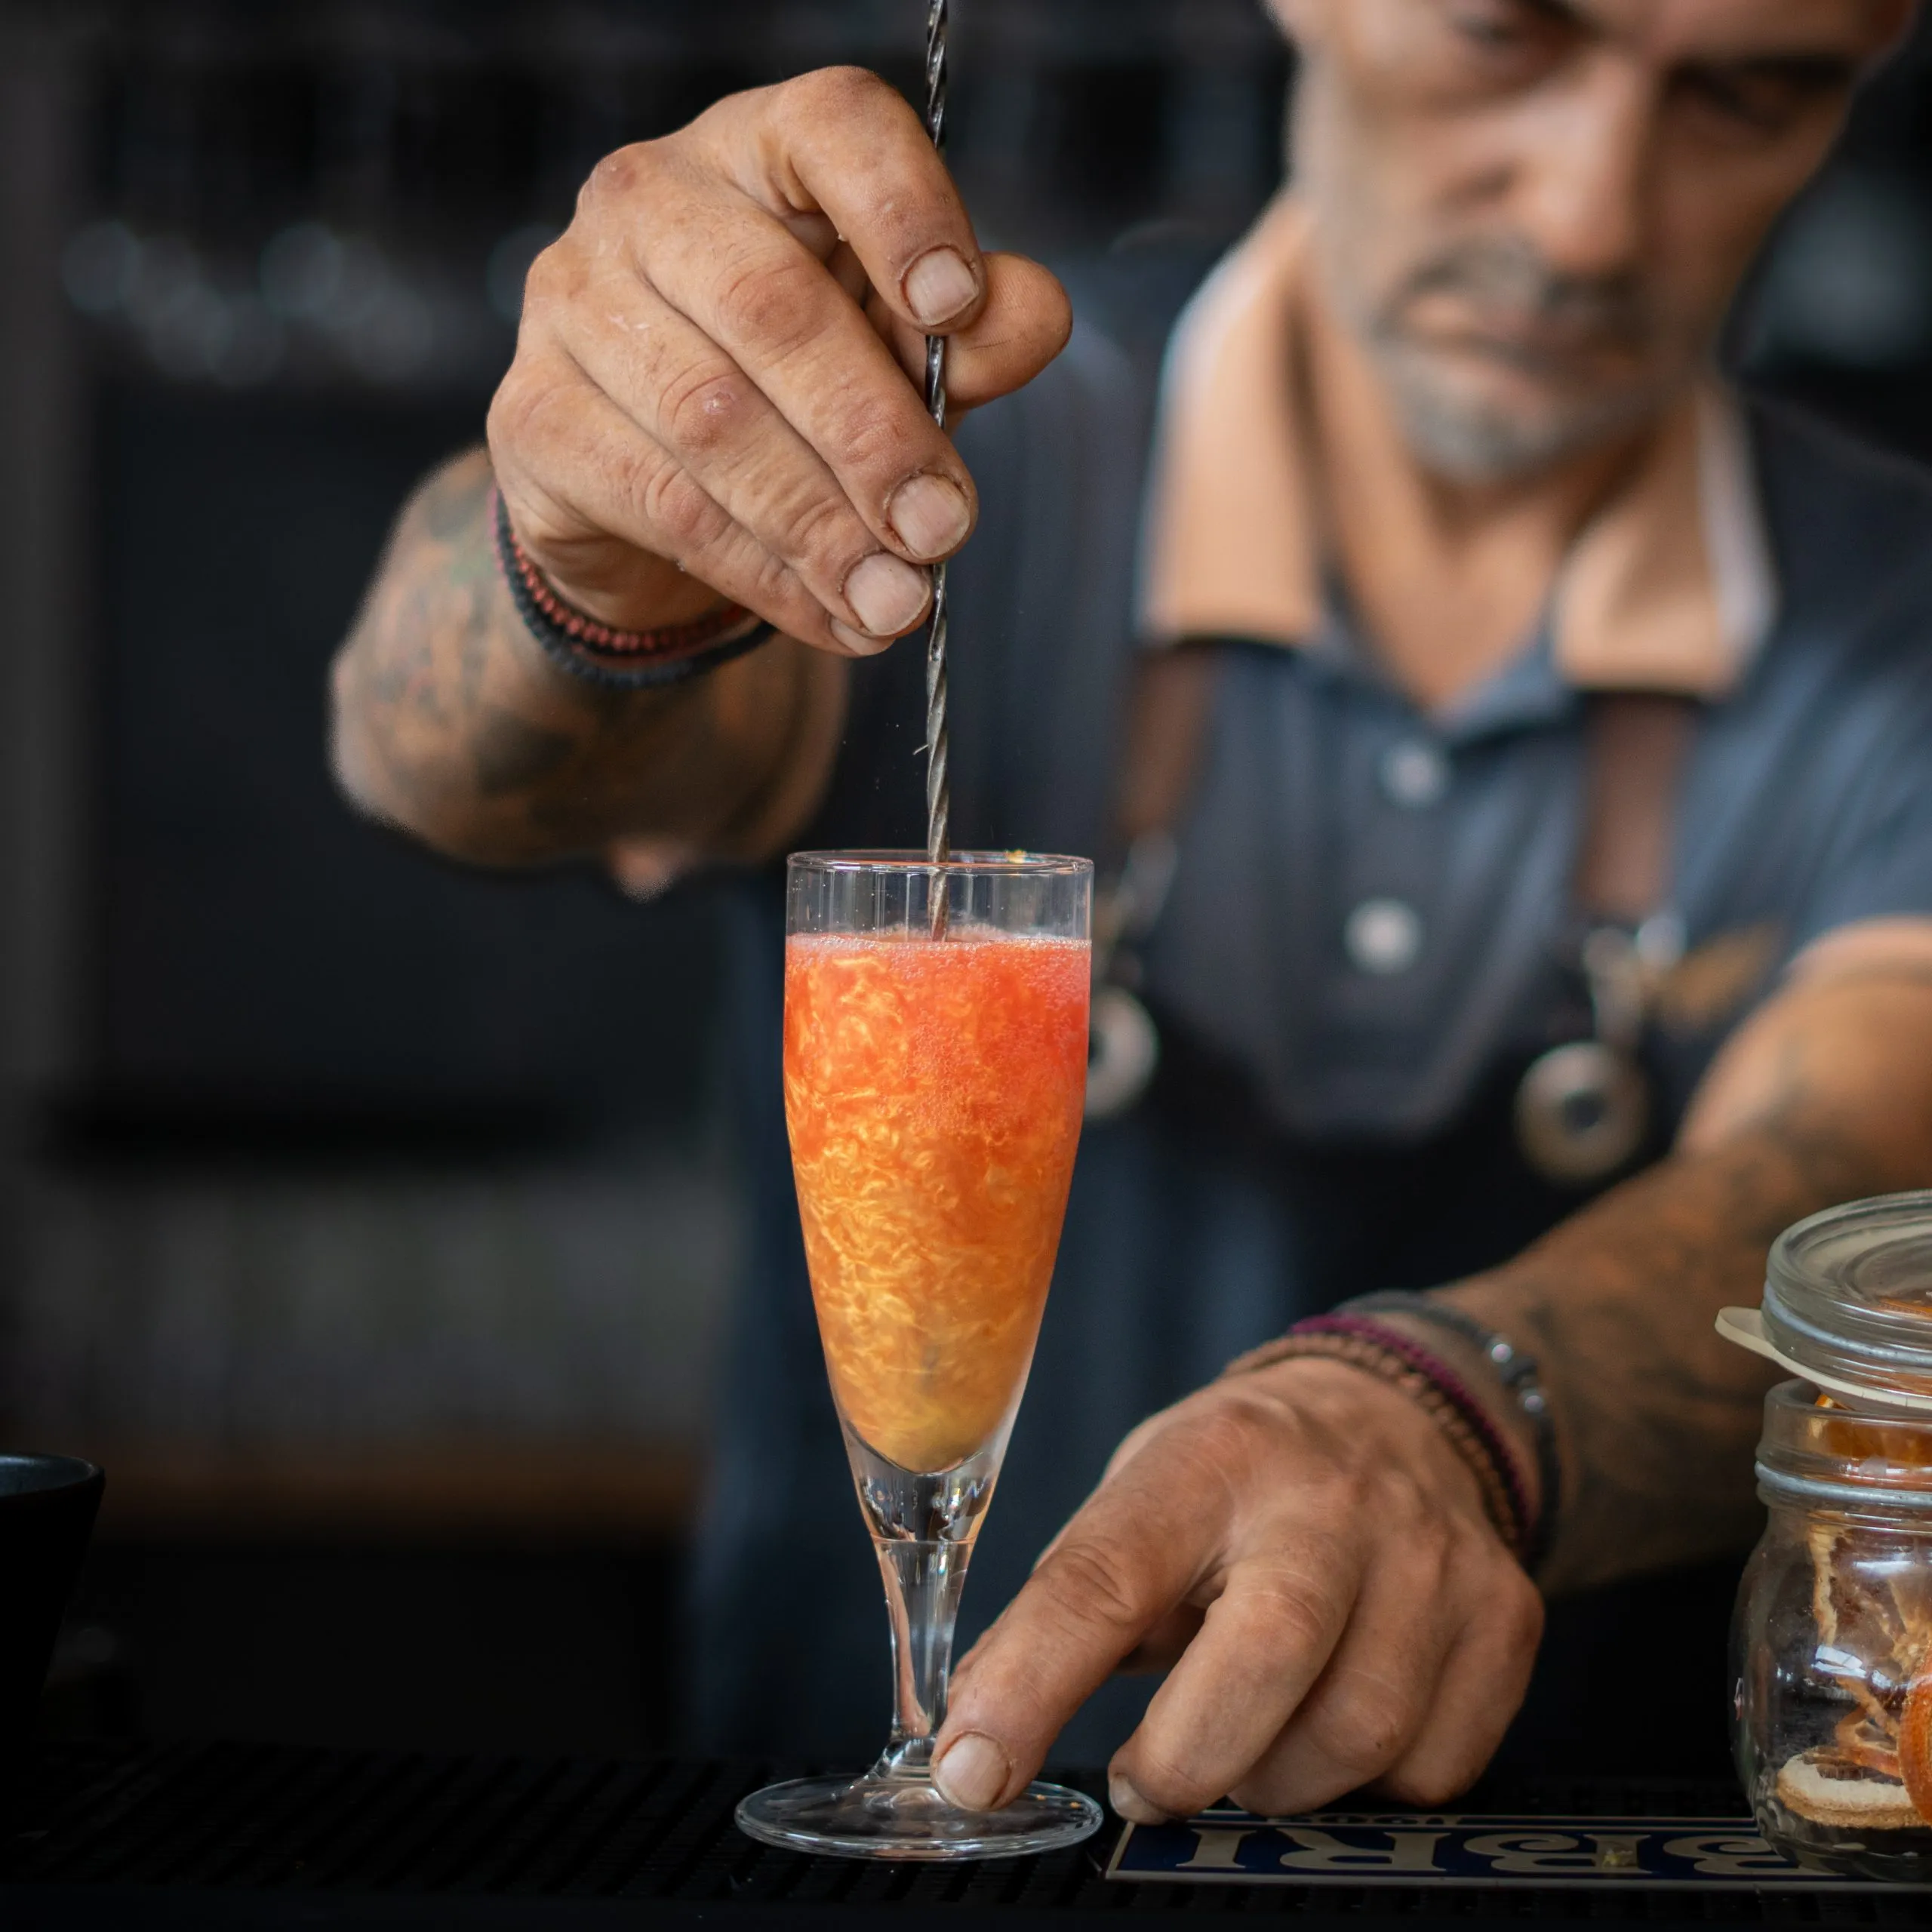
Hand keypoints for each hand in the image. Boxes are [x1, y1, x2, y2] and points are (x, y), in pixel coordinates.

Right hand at [486, 68, 1072, 652]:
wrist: (650, 488)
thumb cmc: (799, 388)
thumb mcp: (904, 354)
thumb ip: (973, 335)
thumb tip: (1031, 317)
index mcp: (761, 149)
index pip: (832, 129)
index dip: (901, 209)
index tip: (955, 307)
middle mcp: (650, 199)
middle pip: (771, 306)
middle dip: (873, 437)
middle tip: (943, 528)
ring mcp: (574, 302)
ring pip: (713, 423)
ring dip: (822, 529)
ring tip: (900, 602)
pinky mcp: (534, 417)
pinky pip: (665, 506)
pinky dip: (766, 577)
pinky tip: (835, 619)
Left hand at [932, 1358, 1543, 1819]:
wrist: (1398, 1415)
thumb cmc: (1242, 1477)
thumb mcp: (1142, 1495)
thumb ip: (1071, 1606)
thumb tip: (974, 1735)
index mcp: (1210, 1457)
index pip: (1105, 1572)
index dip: (1029, 1683)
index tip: (971, 1770)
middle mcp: (1328, 1496)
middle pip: (1265, 1655)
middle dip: (1186, 1757)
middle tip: (1145, 1783)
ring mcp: (1431, 1555)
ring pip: (1357, 1734)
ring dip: (1274, 1780)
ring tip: (1242, 1742)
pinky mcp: (1505, 1617)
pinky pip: (1434, 1767)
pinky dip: (1367, 1785)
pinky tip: (1330, 1726)